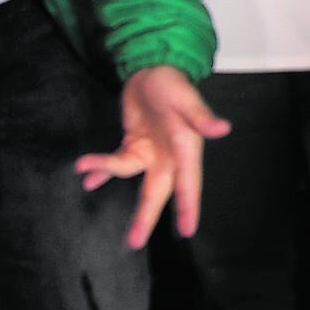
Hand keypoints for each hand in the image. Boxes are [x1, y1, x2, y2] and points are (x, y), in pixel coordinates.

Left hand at [77, 66, 230, 249]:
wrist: (152, 68)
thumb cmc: (173, 83)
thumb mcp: (186, 98)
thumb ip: (201, 116)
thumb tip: (223, 129)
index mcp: (185, 149)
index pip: (188, 184)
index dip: (187, 208)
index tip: (186, 231)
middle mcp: (168, 157)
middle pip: (156, 192)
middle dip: (145, 217)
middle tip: (134, 242)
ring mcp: (149, 152)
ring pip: (131, 177)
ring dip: (107, 174)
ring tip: (86, 173)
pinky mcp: (133, 143)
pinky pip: (116, 163)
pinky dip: (101, 170)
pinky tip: (87, 178)